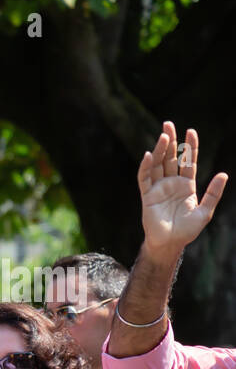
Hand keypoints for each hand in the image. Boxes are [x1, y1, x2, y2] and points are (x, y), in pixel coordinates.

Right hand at [138, 121, 227, 256]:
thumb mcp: (205, 211)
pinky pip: (144, 178)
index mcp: (186, 185)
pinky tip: (149, 156)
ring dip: (159, 150)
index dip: (190, 146)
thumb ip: (213, 193)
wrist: (169, 243)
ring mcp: (158, 188)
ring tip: (163, 135)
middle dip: (170, 141)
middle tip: (168, 124)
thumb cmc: (187, 230)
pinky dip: (145, 167)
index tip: (191, 131)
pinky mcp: (147, 196)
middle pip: (170, 158)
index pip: (188, 161)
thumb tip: (223, 174)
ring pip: (157, 164)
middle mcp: (171, 183)